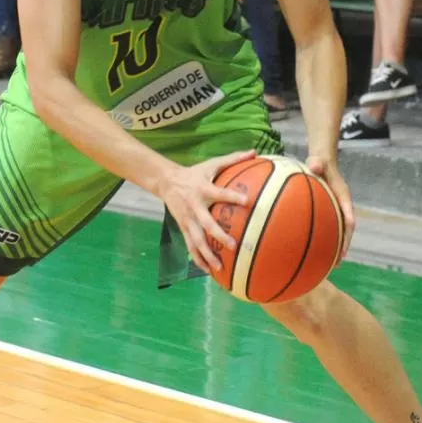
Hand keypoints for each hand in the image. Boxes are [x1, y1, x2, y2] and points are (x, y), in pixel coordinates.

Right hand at [155, 150, 256, 272]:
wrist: (166, 182)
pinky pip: (191, 246)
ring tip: (220, 267)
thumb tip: (255, 151)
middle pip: (206, 223)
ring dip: (207, 254)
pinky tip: (209, 270)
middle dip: (218, 235)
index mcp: (202, 189)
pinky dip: (199, 259)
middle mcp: (194, 206)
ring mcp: (187, 219)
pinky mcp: (183, 227)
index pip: (219, 192)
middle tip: (233, 245)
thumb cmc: (195, 172)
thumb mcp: (211, 163)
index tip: (247, 201)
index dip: (231, 196)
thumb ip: (233, 158)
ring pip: (196, 239)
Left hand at [303, 156, 354, 262]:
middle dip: (343, 245)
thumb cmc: (319, 162)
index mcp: (342, 195)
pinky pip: (328, 229)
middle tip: (338, 262)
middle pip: (346, 229)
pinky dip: (323, 241)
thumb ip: (316, 163)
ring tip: (329, 266)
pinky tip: (312, 253)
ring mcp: (337, 211)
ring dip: (335, 248)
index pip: (348, 213)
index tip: (346, 241)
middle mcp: (342, 206)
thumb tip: (314, 166)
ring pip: (339, 232)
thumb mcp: (318, 160)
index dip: (347, 227)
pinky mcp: (329, 214)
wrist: (322, 162)